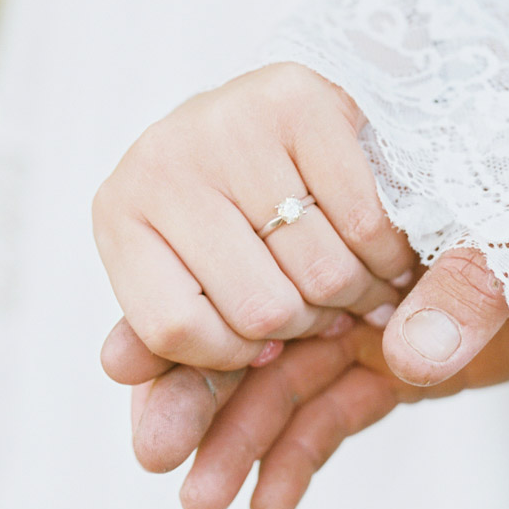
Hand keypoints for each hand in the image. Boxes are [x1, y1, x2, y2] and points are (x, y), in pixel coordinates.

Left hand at [92, 63, 415, 371]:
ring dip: (360, 293)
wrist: (287, 114)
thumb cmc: (238, 212)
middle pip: (260, 310)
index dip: (234, 352)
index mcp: (121, 215)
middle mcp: (160, 162)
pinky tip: (381, 245)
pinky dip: (387, 252)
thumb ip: (172, 350)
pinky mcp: (297, 100)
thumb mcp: (194, 279)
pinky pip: (364, 222)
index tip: (264, 335)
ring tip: (360, 279)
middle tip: (328, 304)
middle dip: (311, 324)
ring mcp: (227, 126)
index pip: (175, 330)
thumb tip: (134, 408)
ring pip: (322, 272)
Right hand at [105, 248, 508, 508]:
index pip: (254, 242)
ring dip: (237, 436)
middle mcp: (336, 239)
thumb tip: (412, 354)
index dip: (215, 307)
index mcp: (346, 175)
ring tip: (191, 499)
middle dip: (200, 383)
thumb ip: (475, 281)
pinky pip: (333, 409)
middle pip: (245, 311)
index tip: (146, 358)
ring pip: (279, 371)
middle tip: (148, 442)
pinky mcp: (391, 360)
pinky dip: (304, 454)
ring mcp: (359, 305)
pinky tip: (266, 503)